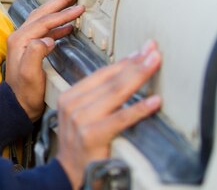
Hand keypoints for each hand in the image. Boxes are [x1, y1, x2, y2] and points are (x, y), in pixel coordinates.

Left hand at [5, 0, 83, 120]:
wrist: (17, 106)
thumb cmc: (25, 94)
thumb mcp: (30, 75)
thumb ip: (36, 54)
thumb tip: (47, 39)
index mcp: (21, 40)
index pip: (46, 21)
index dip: (64, 13)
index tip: (80, 6)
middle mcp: (20, 37)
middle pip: (43, 12)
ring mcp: (24, 42)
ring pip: (44, 17)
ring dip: (59, 7)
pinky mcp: (30, 48)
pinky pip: (46, 28)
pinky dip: (58, 23)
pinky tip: (68, 25)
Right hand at [56, 41, 161, 188]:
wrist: (68, 172)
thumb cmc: (79, 145)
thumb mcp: (81, 115)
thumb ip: (97, 98)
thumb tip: (124, 77)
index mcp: (70, 96)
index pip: (101, 74)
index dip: (124, 61)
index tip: (142, 50)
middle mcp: (72, 104)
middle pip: (109, 79)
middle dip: (134, 63)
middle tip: (153, 51)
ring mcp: (80, 119)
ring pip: (115, 93)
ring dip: (138, 77)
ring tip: (154, 65)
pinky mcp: (91, 135)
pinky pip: (120, 119)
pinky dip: (139, 109)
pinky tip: (154, 101)